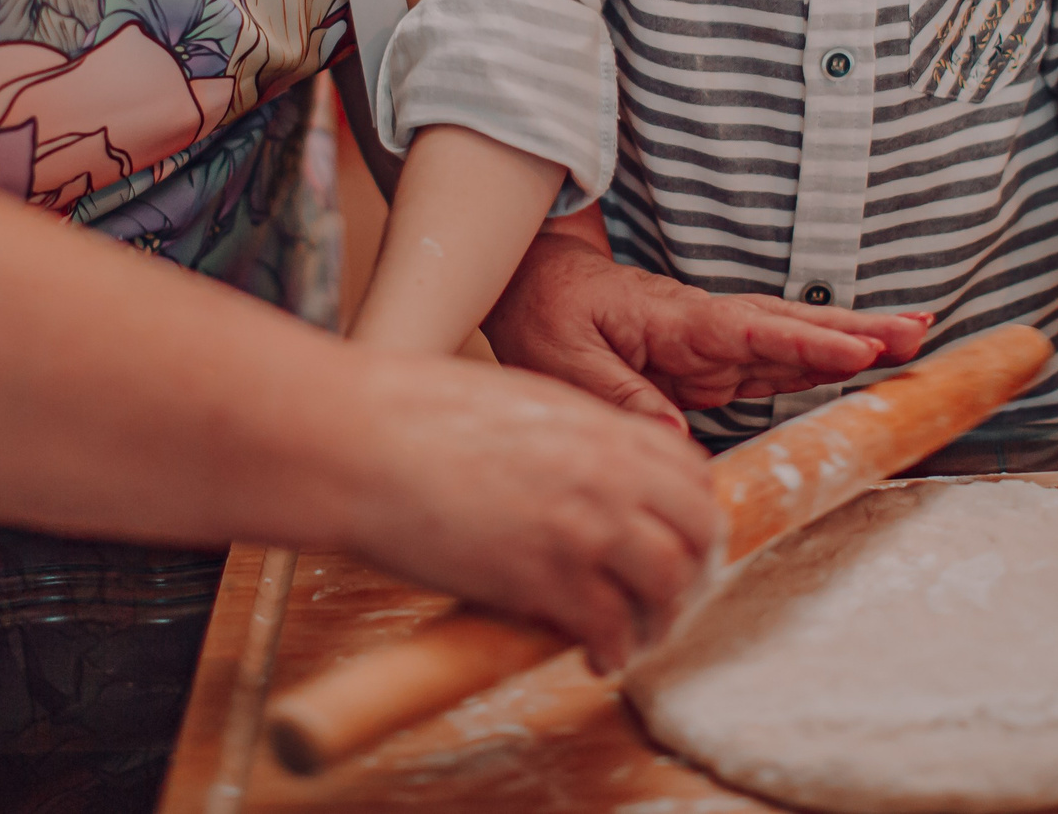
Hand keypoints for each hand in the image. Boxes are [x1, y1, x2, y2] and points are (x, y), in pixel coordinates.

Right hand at [340, 349, 718, 671]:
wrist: (360, 442)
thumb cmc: (413, 415)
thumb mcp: (517, 401)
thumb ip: (567, 436)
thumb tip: (583, 471)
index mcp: (597, 425)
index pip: (689, 470)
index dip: (691, 509)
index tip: (678, 533)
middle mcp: (606, 473)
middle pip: (698, 528)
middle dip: (695, 566)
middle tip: (672, 593)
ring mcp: (582, 527)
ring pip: (669, 584)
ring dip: (661, 618)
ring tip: (638, 635)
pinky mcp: (544, 581)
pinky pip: (609, 630)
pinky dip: (612, 650)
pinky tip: (596, 656)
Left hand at [483, 219, 929, 426]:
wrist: (535, 284)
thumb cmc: (547, 315)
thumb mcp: (565, 359)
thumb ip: (621, 397)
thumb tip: (677, 439)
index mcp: (676, 322)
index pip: (752, 332)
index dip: (807, 344)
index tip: (860, 349)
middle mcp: (708, 327)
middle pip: (790, 328)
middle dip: (855, 331)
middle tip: (918, 334)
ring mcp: (715, 343)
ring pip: (793, 342)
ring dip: (851, 342)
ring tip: (913, 341)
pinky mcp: (712, 362)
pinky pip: (775, 362)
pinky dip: (819, 361)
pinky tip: (860, 362)